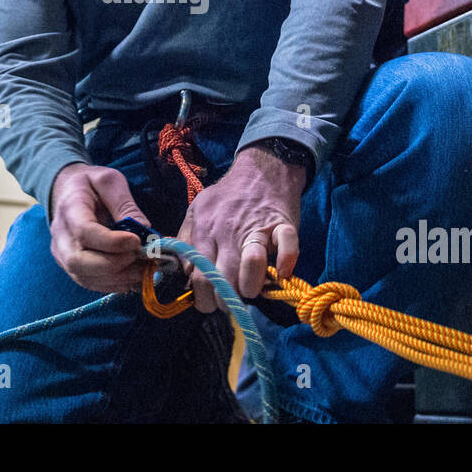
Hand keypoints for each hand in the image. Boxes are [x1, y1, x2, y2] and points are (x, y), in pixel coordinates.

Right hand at [49, 163, 149, 293]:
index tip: (137, 241)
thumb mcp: (109, 181)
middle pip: (79, 262)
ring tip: (144, 269)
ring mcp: (63, 255)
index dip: (111, 242)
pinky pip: (91, 283)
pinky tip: (134, 276)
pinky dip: (115, 284)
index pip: (84, 232)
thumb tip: (145, 230)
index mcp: (69, 209)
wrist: (66, 191)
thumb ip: (125, 204)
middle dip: (114, 265)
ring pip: (86, 277)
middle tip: (141, 257)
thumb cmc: (90, 184)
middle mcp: (61, 237)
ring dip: (118, 278)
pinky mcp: (72, 267)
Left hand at [175, 145, 302, 312]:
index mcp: (205, 230)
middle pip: (223, 278)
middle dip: (227, 300)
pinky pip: (288, 247)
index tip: (210, 304)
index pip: (199, 275)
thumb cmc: (228, 194)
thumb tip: (183, 272)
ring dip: (251, 286)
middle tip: (231, 302)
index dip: (204, 298)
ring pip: (251, 264)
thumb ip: (186, 239)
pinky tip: (281, 272)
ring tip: (251, 289)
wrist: (263, 168)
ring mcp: (256, 227)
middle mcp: (228, 231)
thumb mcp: (197, 209)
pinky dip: (286, 263)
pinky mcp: (282, 224)